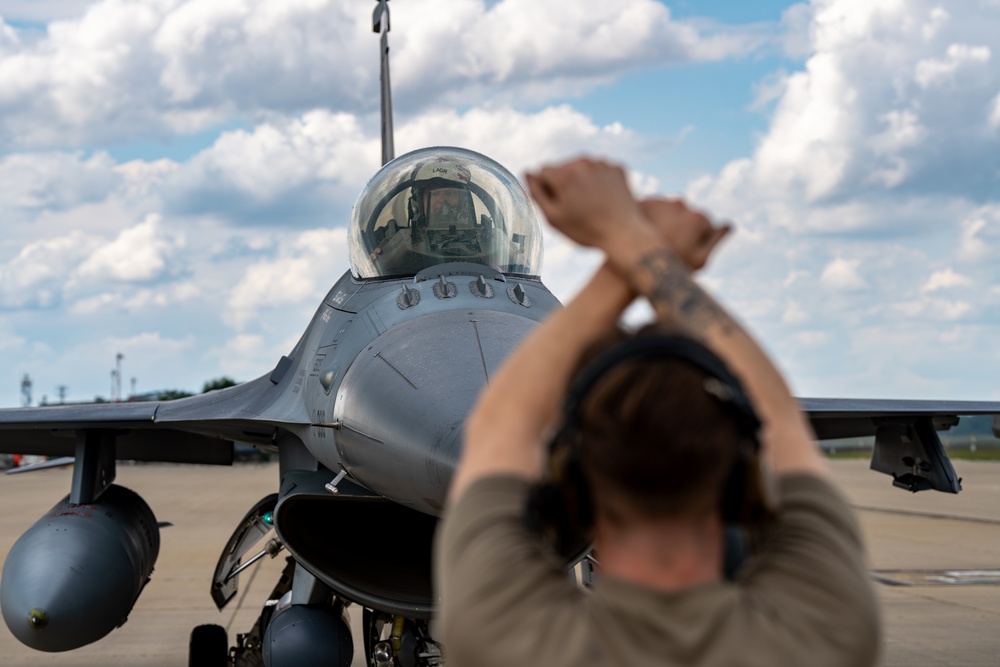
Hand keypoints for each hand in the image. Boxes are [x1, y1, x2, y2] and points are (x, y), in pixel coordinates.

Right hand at [526, 158, 645, 249]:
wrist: (624, 234)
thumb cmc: (586, 230)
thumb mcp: (554, 217)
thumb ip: (537, 193)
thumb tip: (528, 173)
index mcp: (564, 175)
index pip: (543, 171)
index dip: (547, 189)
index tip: (559, 204)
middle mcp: (583, 163)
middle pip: (562, 167)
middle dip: (564, 182)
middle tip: (576, 206)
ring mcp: (602, 163)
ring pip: (581, 166)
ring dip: (581, 180)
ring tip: (590, 203)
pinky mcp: (617, 167)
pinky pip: (600, 170)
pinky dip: (599, 180)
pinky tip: (603, 198)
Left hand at [639, 198, 730, 271]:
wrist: (631, 266)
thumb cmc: (668, 269)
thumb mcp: (698, 260)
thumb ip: (715, 241)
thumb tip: (728, 225)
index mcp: (698, 218)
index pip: (705, 224)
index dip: (698, 239)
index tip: (687, 253)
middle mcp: (681, 204)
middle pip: (687, 214)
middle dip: (682, 227)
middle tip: (670, 247)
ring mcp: (660, 201)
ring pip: (668, 210)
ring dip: (666, 221)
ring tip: (656, 242)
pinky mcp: (643, 201)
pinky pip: (651, 209)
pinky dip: (650, 218)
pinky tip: (645, 235)